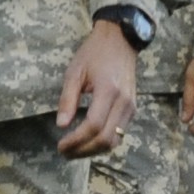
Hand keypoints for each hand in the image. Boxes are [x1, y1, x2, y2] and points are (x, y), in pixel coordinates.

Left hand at [55, 23, 137, 156]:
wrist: (120, 41)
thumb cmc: (94, 53)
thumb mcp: (75, 72)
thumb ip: (68, 99)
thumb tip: (61, 125)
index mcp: (108, 91)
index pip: (93, 125)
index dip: (76, 140)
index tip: (61, 146)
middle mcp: (123, 102)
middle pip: (105, 138)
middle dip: (83, 150)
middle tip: (65, 153)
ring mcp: (130, 107)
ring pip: (114, 140)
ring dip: (93, 150)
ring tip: (75, 151)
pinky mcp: (132, 109)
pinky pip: (120, 133)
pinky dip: (103, 142)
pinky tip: (88, 142)